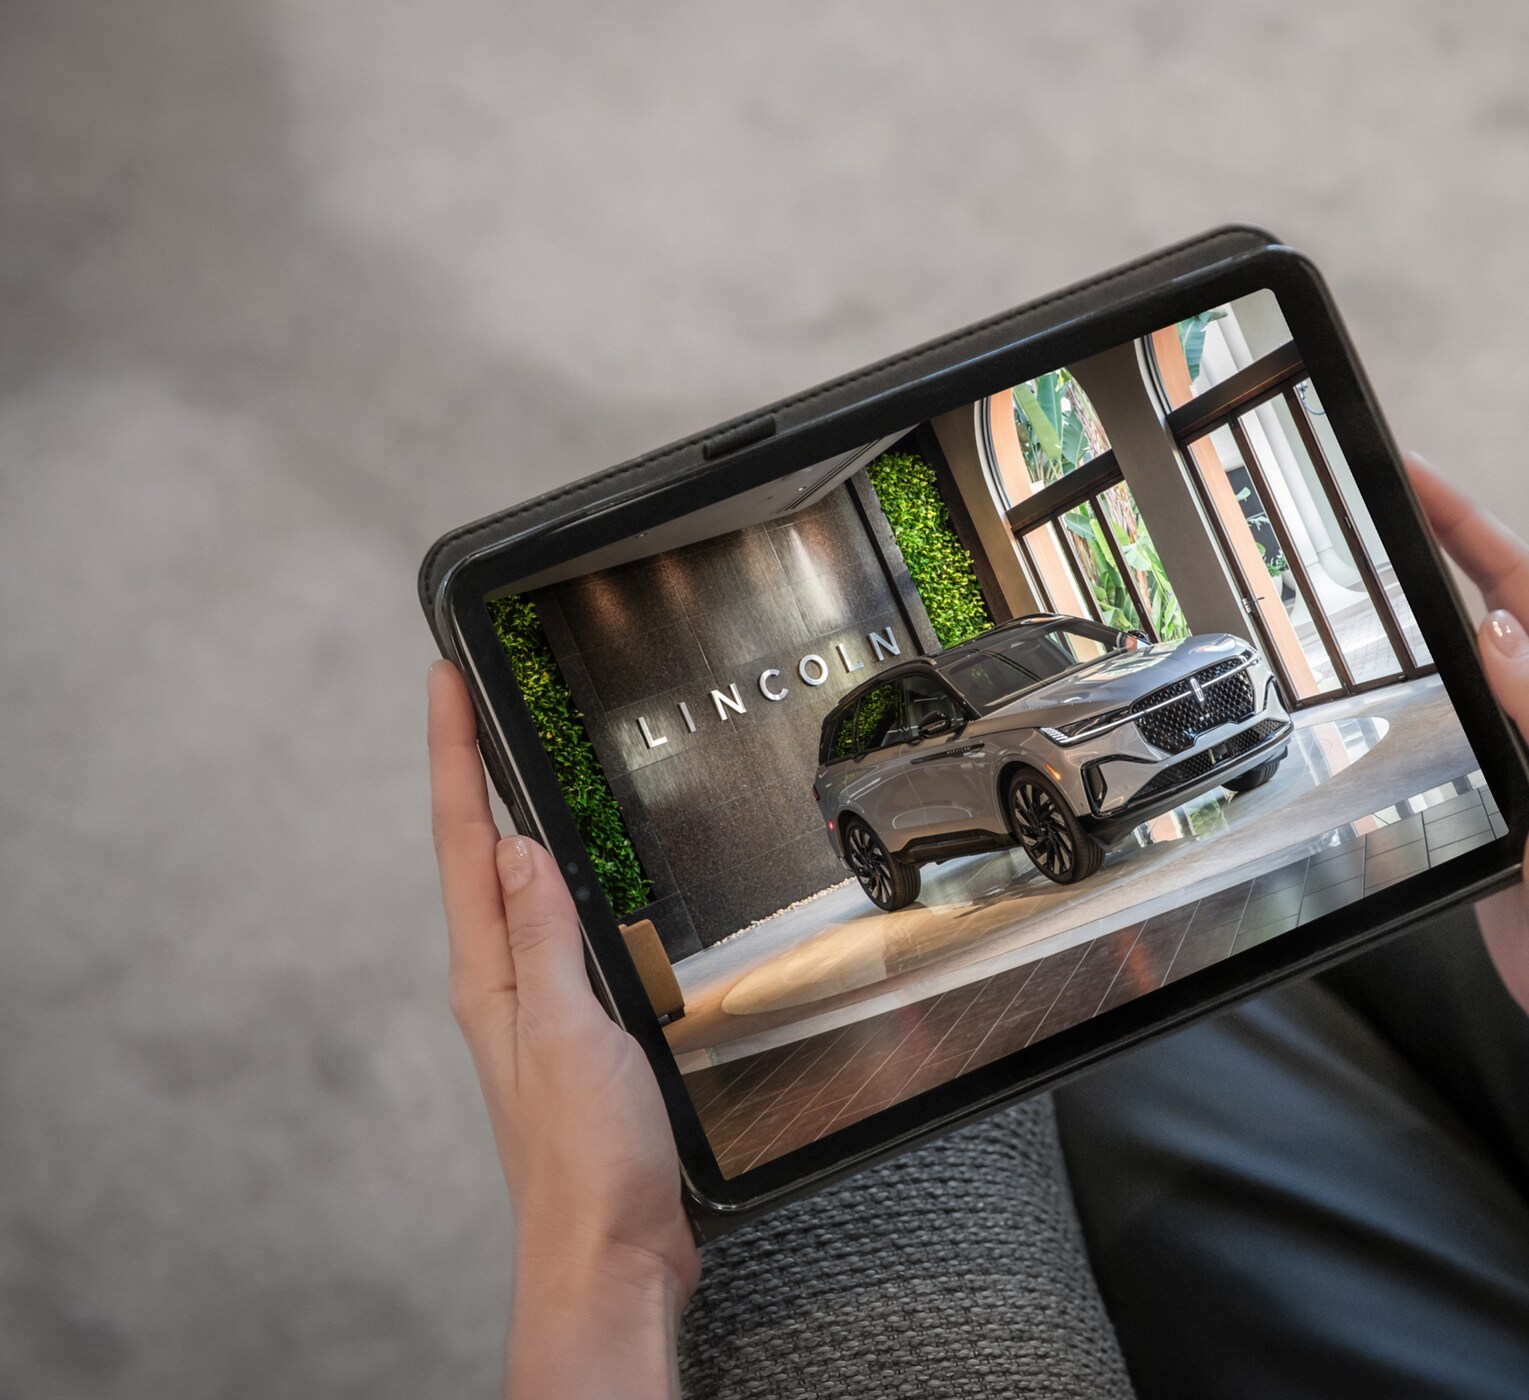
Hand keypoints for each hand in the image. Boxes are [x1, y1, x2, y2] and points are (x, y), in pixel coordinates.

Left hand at [427, 660, 696, 1398]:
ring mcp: (541, 1009)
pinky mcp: (580, 1033)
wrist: (610, 1255)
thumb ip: (546, 940)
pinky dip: (567, 884)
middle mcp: (504, 986)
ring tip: (518, 758)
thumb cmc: (587, 1163)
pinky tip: (589, 879)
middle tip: (475, 693)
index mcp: (492, 977)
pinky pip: (563, 934)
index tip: (447, 678)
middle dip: (471, 770)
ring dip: (514, 819)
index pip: (463, 841)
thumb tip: (517, 847)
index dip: (452, 754)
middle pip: (478, 855)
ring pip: (520, 891)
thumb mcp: (568, 1035)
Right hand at [1405, 455, 1528, 1055]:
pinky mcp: (1482, 797)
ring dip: (1413, 603)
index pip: (1510, 582)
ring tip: (1360, 565)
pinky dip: (1403, 683)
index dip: (1461, 519)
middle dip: (1431, 538)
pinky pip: (1436, 723)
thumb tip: (1491, 626)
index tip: (1410, 473)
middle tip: (1370, 497)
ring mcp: (1512, 753)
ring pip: (1453, 657)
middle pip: (1479, 599)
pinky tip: (1370, 681)